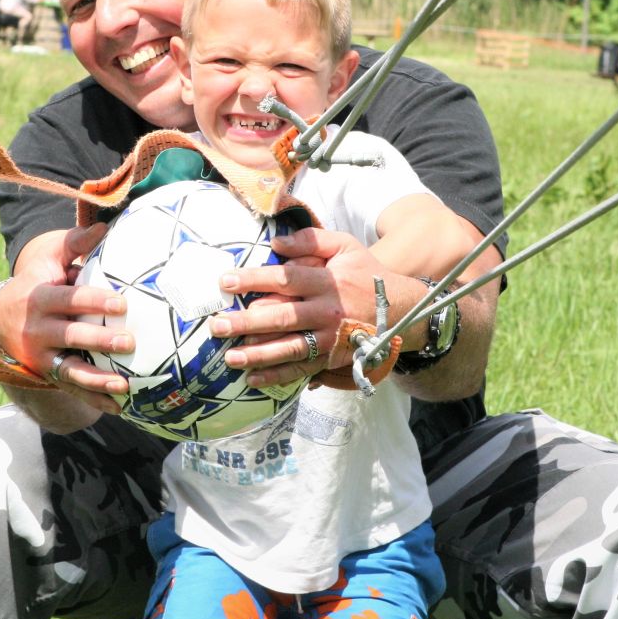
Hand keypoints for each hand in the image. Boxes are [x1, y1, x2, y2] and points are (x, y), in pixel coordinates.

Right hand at [0, 224, 131, 414]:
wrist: (4, 314)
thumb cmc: (40, 279)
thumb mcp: (51, 257)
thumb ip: (75, 244)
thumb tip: (103, 227)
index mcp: (40, 298)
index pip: (68, 300)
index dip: (93, 302)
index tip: (121, 304)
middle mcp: (37, 330)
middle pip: (70, 337)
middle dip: (99, 342)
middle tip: (129, 342)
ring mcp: (42, 356)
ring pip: (69, 370)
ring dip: (97, 380)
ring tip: (124, 385)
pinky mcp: (48, 374)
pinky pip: (71, 390)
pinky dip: (93, 399)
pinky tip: (118, 406)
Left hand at [212, 228, 403, 388]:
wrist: (400, 308)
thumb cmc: (366, 273)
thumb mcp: (346, 246)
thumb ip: (311, 240)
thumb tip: (275, 242)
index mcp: (327, 281)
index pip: (285, 279)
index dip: (254, 280)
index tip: (225, 282)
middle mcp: (327, 311)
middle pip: (282, 317)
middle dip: (247, 322)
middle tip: (217, 325)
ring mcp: (330, 338)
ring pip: (290, 348)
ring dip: (258, 355)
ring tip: (230, 357)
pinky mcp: (332, 358)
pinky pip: (302, 369)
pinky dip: (278, 376)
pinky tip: (253, 378)